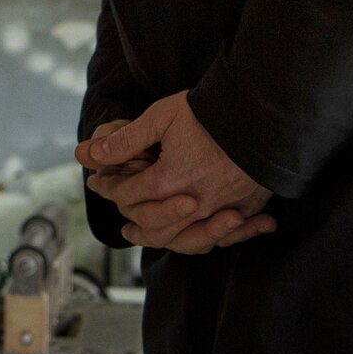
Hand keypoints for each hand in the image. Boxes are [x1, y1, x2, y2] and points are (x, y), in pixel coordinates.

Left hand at [79, 93, 276, 254]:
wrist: (264, 114)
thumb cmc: (209, 112)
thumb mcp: (160, 117)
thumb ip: (125, 140)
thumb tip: (89, 153)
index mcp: (169, 180)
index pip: (129, 194)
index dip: (108, 187)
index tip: (96, 181)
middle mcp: (195, 203)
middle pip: (155, 224)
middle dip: (132, 222)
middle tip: (121, 226)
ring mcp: (224, 209)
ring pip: (188, 239)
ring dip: (165, 240)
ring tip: (150, 239)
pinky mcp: (248, 208)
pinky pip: (224, 237)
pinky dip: (209, 241)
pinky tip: (200, 238)